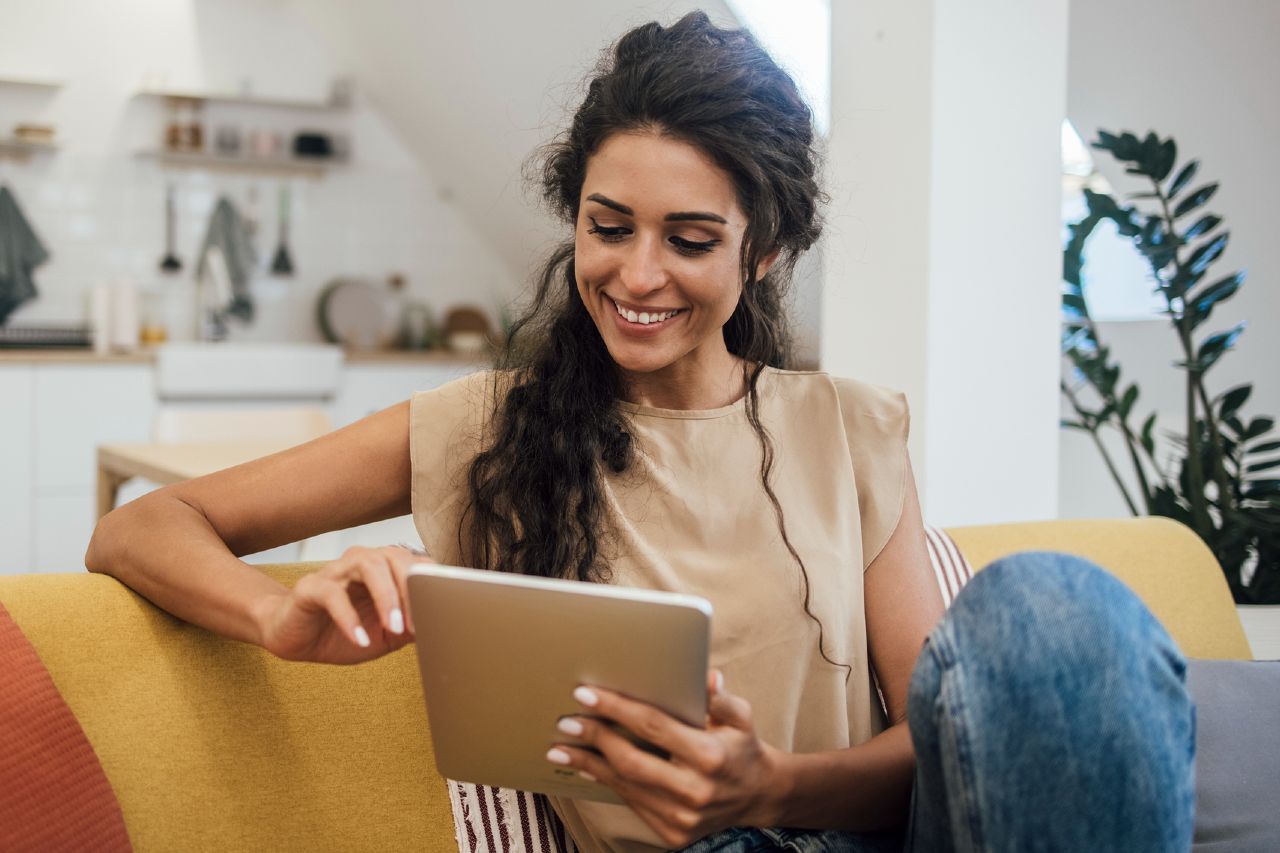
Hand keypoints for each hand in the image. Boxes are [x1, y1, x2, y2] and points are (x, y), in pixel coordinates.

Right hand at [257, 545, 429, 663]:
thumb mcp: (385, 636)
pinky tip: (359, 639)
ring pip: (368, 565)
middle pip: (395, 557)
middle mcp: (362, 562)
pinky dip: (349, 618)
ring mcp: (335, 571)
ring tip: (394, 627)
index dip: (431, 586)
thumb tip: (442, 627)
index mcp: (385, 570)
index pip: (416, 564)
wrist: (294, 637)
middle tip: (417, 625)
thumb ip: (411, 627)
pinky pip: (332, 594)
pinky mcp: (310, 587)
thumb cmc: (342, 632)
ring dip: (386, 597)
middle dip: (411, 589)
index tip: (441, 615)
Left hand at [547, 671, 783, 848]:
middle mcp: (694, 791)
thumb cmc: (742, 747)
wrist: (758, 796)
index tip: (586, 694)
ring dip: (589, 764)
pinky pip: (632, 803)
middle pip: (630, 760)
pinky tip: (588, 767)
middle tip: (566, 721)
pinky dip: (607, 783)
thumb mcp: (740, 716)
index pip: (653, 726)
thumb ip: (720, 697)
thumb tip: (706, 677)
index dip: (616, 708)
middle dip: (594, 738)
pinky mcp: (673, 834)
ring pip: (625, 786)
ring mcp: (682, 818)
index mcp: (709, 755)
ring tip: (561, 747)